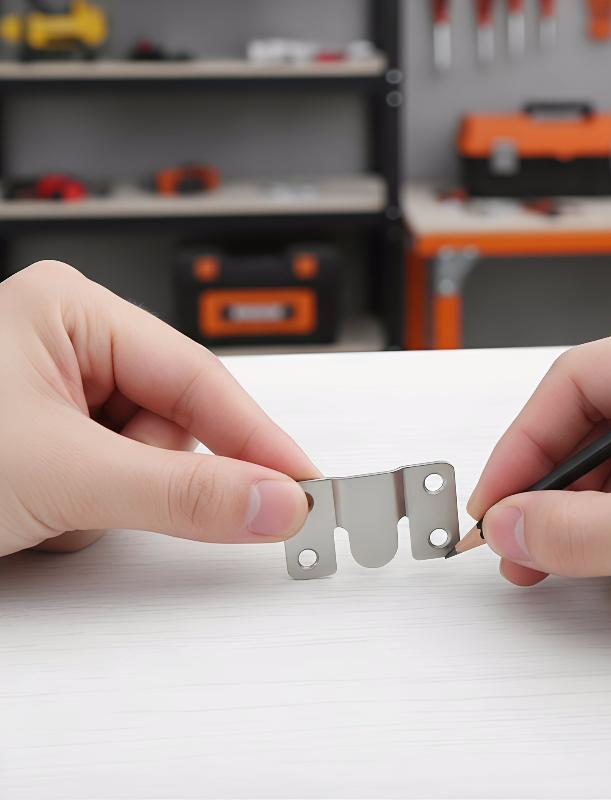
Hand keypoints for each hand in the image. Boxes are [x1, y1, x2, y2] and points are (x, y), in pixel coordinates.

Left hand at [0, 261, 318, 557]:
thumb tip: (272, 500)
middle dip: (149, 474)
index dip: (255, 437)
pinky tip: (37, 512)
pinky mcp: (51, 451)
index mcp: (72, 311)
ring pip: (145, 464)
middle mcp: (70, 348)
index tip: (300, 484)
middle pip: (174, 425)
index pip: (198, 377)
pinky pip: (112, 487)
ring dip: (111, 499)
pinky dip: (87, 512)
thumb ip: (179, 492)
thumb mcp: (63, 471)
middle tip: (122, 499)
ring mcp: (59, 402)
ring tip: (48, 503)